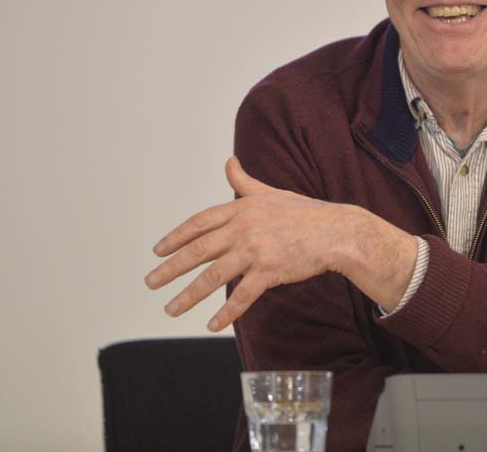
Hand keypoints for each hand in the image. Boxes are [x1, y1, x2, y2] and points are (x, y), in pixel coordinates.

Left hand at [144, 156, 415, 331]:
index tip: (157, 250)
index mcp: (242, 209)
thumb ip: (244, 182)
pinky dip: (226, 312)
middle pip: (199, 250)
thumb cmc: (305, 212)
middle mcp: (244, 229)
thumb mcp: (271, 193)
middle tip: (150, 281)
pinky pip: (242, 296)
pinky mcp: (270, 271)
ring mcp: (256, 251)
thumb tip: (228, 162)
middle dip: (170, 268)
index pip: (200, 223)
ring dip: (189, 295)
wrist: (336, 231)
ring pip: (213, 276)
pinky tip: (211, 325)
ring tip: (170, 308)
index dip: (176, 237)